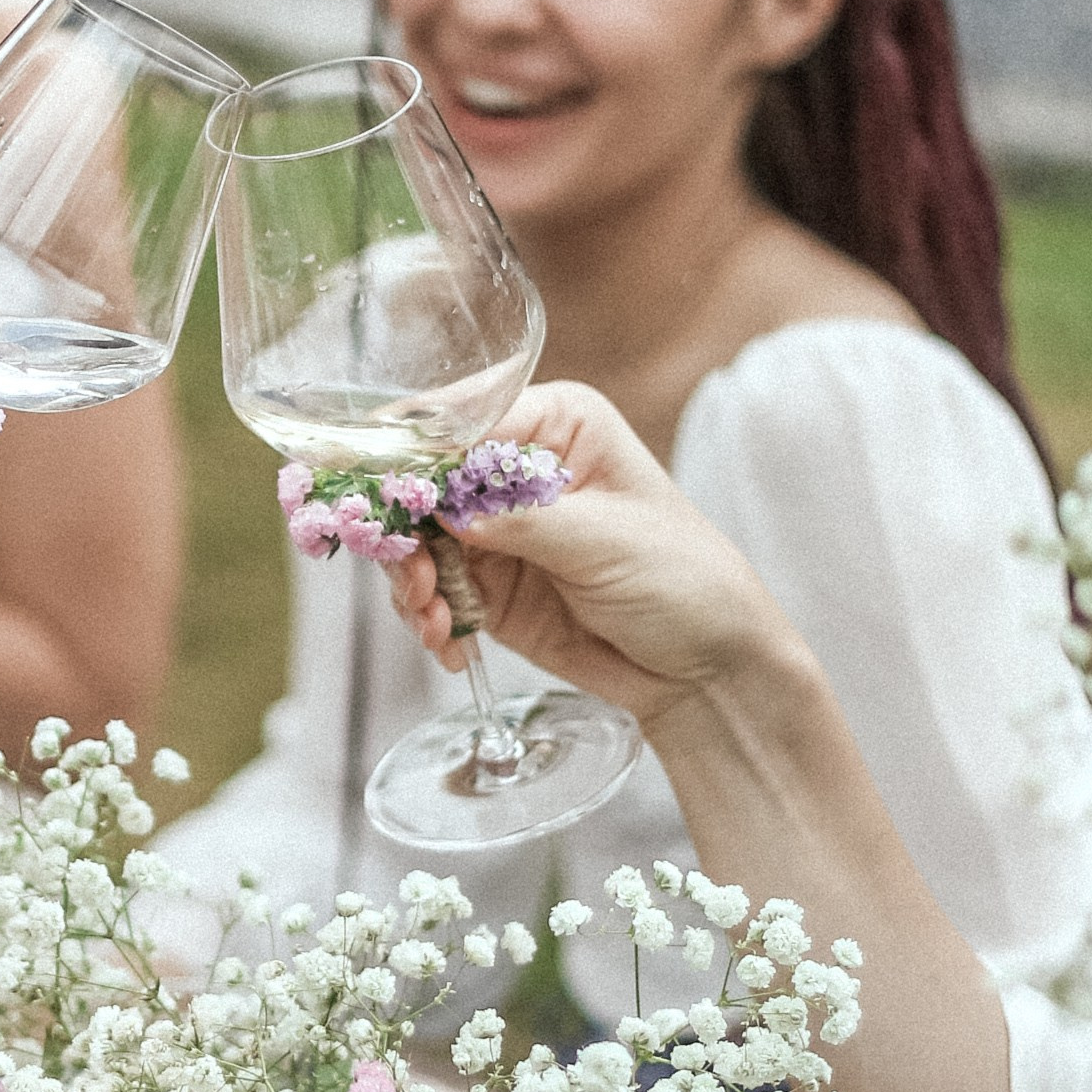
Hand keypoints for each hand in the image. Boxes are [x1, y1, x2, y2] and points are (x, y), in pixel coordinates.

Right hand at [387, 381, 806, 727]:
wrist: (707, 670)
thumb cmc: (684, 581)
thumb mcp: (607, 540)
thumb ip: (523, 519)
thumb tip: (446, 507)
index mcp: (557, 425)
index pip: (462, 420)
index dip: (415, 456)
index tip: (384, 497)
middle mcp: (518, 468)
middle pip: (424, 482)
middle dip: (406, 532)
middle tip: (414, 578)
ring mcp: (497, 531)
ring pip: (416, 542)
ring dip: (412, 584)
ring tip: (436, 621)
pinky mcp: (489, 588)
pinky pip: (431, 593)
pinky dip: (429, 619)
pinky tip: (451, 646)